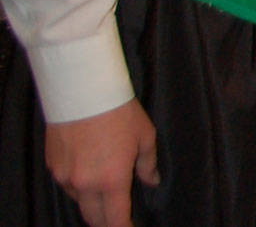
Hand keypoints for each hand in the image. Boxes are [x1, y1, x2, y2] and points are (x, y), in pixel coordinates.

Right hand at [46, 100, 157, 226]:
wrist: (83, 92)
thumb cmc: (120, 112)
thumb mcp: (144, 136)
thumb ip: (147, 164)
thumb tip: (152, 181)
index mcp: (111, 180)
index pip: (115, 218)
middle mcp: (85, 184)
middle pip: (93, 217)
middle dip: (106, 221)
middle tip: (116, 218)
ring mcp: (65, 176)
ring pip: (78, 200)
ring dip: (90, 201)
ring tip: (103, 189)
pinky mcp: (52, 166)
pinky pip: (66, 184)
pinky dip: (77, 184)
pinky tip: (87, 171)